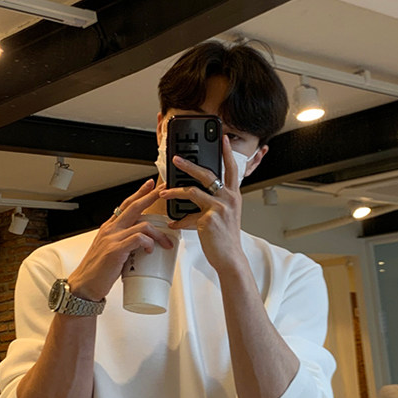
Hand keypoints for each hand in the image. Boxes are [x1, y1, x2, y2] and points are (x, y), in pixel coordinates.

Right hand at [67, 179, 173, 300]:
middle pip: (134, 207)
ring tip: (165, 243)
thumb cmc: (98, 271)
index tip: (150, 186)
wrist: (84, 285)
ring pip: (142, 225)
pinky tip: (149, 250)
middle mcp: (110, 230)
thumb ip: (124, 242)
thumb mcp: (111, 250)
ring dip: (158, 234)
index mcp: (109, 228)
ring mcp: (112, 238)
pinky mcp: (115, 250)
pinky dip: (148, 243)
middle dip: (151, 196)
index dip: (139, 194)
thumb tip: (142, 243)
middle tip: (164, 190)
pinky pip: (138, 239)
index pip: (125, 205)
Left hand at [158, 135, 245, 273]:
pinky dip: (179, 220)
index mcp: (233, 196)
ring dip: (174, 191)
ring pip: (192, 191)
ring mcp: (220, 208)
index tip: (223, 139)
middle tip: (175, 159)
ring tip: (164, 192)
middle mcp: (228, 199)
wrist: (230, 258)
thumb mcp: (225, 217)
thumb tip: (196, 198)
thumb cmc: (226, 239)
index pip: (232, 169)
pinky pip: (188, 215)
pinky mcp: (210, 219)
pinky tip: (173, 223)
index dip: (227, 153)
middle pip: (207, 174)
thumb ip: (214, 204)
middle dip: (189, 165)